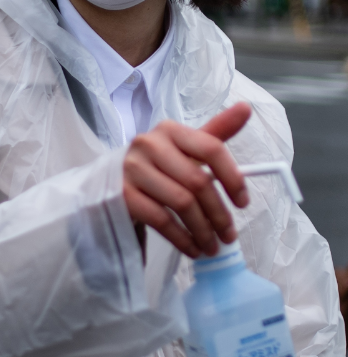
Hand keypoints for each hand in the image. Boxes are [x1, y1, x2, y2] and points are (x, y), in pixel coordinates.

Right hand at [123, 103, 250, 257]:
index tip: (242, 203)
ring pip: (181, 202)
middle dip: (219, 213)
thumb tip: (246, 109)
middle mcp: (148, 144)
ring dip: (202, 230)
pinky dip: (181, 238)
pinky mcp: (121, 193)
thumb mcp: (184, 148)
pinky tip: (191, 247)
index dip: (233, 178)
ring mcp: (132, 169)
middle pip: (198, 181)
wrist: (110, 183)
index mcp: (170, 130)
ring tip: (212, 245)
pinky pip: (160, 219)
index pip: (211, 149)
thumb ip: (215, 133)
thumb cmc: (156, 167)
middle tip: (229, 234)